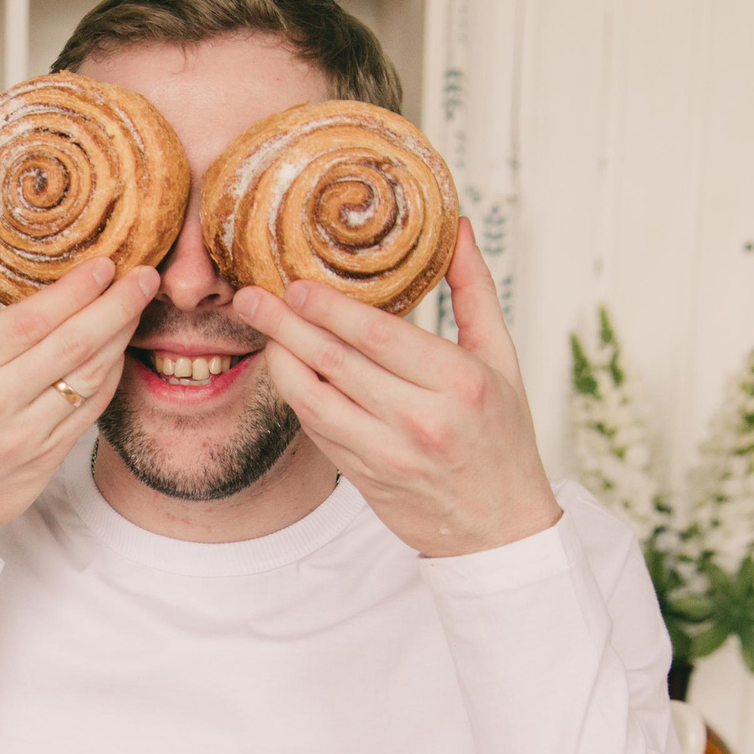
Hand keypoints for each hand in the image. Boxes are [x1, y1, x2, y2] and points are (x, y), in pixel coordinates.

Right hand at [0, 205, 159, 560]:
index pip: (28, 322)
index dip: (74, 291)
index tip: (104, 262)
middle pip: (70, 346)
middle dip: (115, 305)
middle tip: (144, 274)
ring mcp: (24, 435)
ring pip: (90, 376)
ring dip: (122, 336)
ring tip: (140, 302)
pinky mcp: (49, 456)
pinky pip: (93, 406)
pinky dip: (111, 372)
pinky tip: (121, 345)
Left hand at [231, 219, 561, 557]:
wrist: (498, 526)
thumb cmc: (502, 434)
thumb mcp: (501, 357)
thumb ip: (474, 290)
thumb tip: (460, 227)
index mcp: (458, 382)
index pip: (380, 336)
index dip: (330, 308)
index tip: (297, 284)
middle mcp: (420, 419)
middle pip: (336, 362)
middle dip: (286, 325)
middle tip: (250, 297)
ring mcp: (387, 452)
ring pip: (313, 399)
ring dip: (280, 361)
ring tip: (260, 330)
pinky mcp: (363, 475)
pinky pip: (317, 428)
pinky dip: (297, 395)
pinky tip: (284, 368)